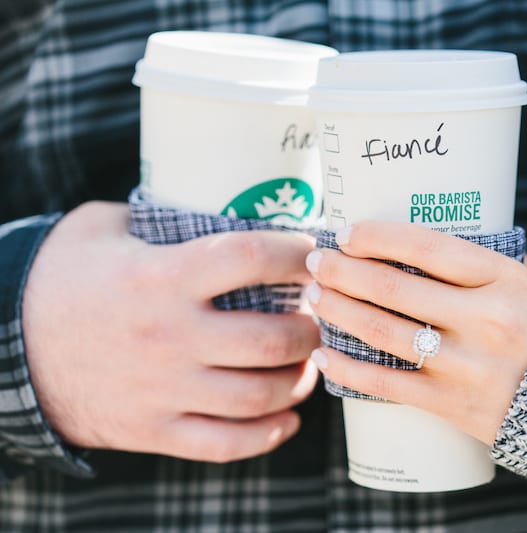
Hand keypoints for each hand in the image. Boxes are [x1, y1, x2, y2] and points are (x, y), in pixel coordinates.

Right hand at [22, 202, 319, 461]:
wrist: (8, 345)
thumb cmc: (64, 278)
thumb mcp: (102, 228)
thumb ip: (159, 212)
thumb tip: (222, 202)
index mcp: (160, 277)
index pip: (252, 257)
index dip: (298, 252)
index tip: (317, 253)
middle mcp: (168, 335)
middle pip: (272, 339)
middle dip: (312, 329)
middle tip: (320, 317)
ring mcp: (162, 389)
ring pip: (258, 396)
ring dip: (299, 381)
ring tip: (307, 365)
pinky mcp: (152, 429)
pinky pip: (225, 444)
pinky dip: (267, 435)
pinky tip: (286, 418)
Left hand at [304, 221, 526, 444]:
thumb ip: (495, 264)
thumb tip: (440, 243)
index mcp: (505, 280)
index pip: (430, 248)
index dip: (380, 237)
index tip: (347, 232)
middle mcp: (485, 319)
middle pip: (396, 288)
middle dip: (345, 270)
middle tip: (317, 260)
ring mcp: (468, 365)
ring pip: (385, 332)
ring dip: (340, 310)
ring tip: (315, 297)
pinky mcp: (455, 406)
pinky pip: (389, 385)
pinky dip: (349, 369)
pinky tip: (322, 354)